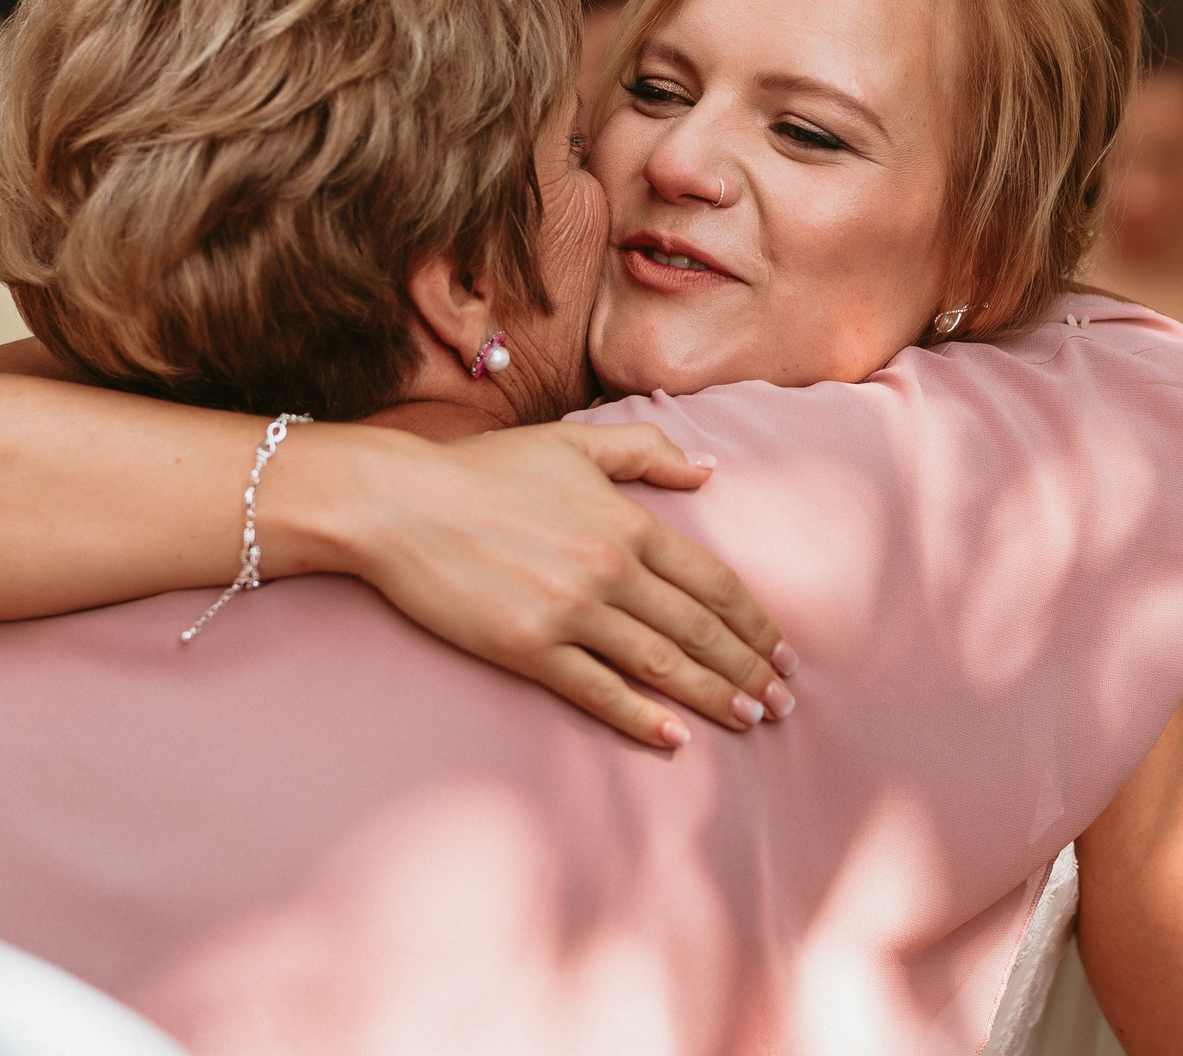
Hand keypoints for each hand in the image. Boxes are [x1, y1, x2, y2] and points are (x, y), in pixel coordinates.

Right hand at [331, 421, 798, 749]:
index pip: (713, 582)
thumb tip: (706, 469)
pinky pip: (598, 690)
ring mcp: (569, 611)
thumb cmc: (484, 471)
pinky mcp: (527, 648)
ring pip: (661, 664)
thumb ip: (645, 453)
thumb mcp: (572, 444)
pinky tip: (675, 738)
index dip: (755, 621)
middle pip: (700, 629)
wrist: (399, 504)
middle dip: (750, 669)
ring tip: (751, 720)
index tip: (783, 650)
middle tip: (784, 701)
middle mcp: (609, 568)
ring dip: (714, 696)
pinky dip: (641, 717)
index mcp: (626, 522)